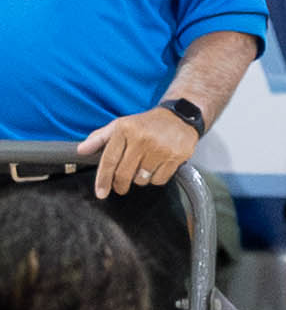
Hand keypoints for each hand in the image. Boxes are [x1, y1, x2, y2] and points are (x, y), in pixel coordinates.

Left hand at [77, 104, 200, 197]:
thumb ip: (99, 138)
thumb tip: (82, 150)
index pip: (109, 159)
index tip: (101, 192)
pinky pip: (159, 179)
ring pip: (142, 179)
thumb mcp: (121, 125)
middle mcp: (142, 139)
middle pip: (124, 173)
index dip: (103, 179)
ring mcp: (160, 149)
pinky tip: (156, 168)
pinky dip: (155, 178)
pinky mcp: (176, 157)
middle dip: (120, 185)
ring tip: (142, 168)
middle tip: (120, 187)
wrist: (179, 118)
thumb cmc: (147, 123)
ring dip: (139, 179)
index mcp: (125, 130)